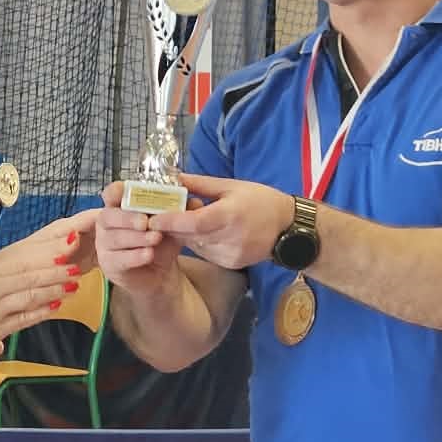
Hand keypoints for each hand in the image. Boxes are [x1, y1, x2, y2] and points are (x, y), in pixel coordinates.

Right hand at [0, 211, 93, 362]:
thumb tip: (25, 270)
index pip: (23, 261)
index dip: (47, 255)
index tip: (65, 249)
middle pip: (30, 276)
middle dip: (57, 271)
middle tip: (76, 265)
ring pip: (31, 296)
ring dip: (54, 290)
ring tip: (73, 285)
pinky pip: (24, 318)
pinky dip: (41, 312)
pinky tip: (55, 307)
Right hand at [96, 181, 190, 299]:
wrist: (161, 275)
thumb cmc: (162, 244)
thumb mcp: (172, 225)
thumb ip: (180, 213)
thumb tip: (195, 201)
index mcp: (120, 207)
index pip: (111, 194)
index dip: (116, 191)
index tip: (128, 192)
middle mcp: (108, 224)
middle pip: (108, 216)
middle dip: (127, 218)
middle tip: (145, 221)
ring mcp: (105, 245)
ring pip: (114, 238)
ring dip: (136, 237)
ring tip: (155, 238)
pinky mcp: (109, 264)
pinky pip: (118, 259)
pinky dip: (135, 256)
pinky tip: (149, 255)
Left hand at [149, 173, 294, 270]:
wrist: (290, 229)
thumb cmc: (261, 201)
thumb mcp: (232, 186)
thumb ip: (201, 184)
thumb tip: (175, 177)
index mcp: (229, 215)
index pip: (193, 222)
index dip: (170, 221)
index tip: (152, 217)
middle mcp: (229, 238)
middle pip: (189, 235)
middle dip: (172, 226)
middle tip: (157, 215)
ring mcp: (230, 254)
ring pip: (195, 245)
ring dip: (184, 234)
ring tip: (182, 220)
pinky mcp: (231, 263)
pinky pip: (205, 253)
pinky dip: (199, 242)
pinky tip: (204, 232)